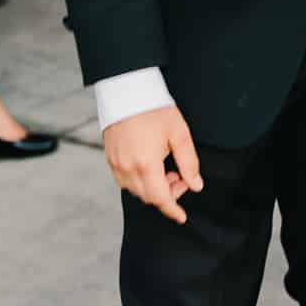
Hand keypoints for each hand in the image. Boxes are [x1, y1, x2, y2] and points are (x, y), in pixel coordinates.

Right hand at [102, 106, 202, 223]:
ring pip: (136, 190)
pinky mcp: (109, 157)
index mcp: (146, 164)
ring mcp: (115, 163)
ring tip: (166, 168)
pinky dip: (139, 180)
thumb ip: (189, 162)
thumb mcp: (179, 133)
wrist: (126, 89)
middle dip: (167, 194)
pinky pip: (124, 179)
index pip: (161, 198)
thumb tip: (196, 184)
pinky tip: (150, 164)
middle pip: (148, 196)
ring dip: (153, 187)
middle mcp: (127, 168)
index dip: (172, 210)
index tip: (181, 216)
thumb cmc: (153, 108)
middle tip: (180, 177)